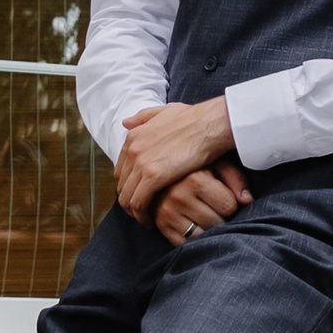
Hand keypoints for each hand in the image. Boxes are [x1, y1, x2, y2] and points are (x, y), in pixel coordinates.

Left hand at [114, 96, 235, 216]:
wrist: (211, 123)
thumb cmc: (196, 119)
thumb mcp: (165, 111)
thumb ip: (144, 118)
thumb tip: (125, 123)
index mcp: (134, 136)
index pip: (121, 170)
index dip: (130, 186)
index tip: (141, 195)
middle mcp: (133, 149)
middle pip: (122, 185)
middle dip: (130, 201)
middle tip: (144, 212)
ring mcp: (141, 162)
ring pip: (127, 197)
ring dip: (135, 212)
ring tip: (148, 220)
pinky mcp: (153, 176)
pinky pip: (139, 203)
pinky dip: (142, 215)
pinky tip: (152, 221)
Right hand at [156, 161, 250, 243]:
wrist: (162, 171)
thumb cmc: (197, 167)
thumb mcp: (217, 164)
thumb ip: (235, 179)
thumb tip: (247, 200)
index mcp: (195, 179)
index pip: (229, 206)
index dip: (230, 203)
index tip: (222, 195)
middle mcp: (178, 196)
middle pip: (216, 222)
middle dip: (219, 216)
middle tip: (212, 205)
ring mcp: (167, 213)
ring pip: (201, 236)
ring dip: (207, 228)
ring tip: (203, 214)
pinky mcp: (161, 226)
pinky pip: (185, 243)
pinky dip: (193, 237)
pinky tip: (193, 223)